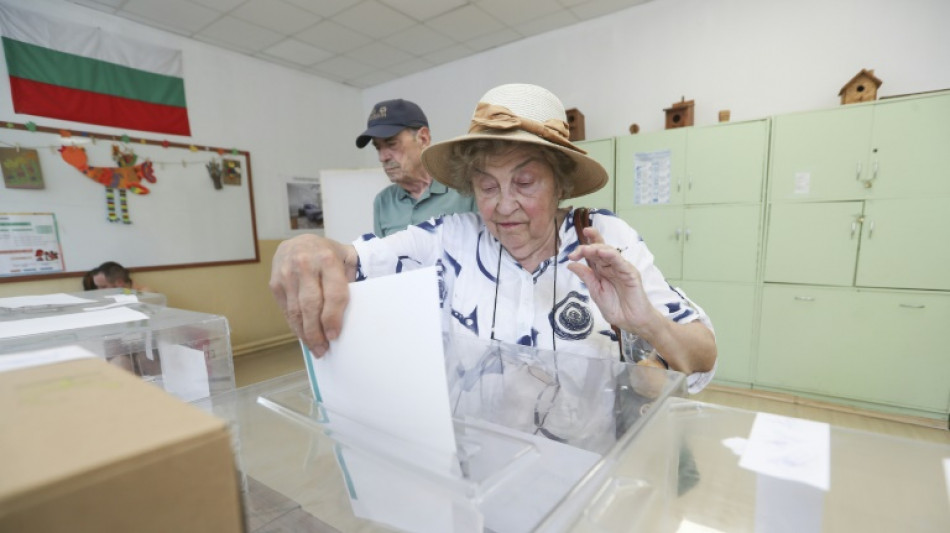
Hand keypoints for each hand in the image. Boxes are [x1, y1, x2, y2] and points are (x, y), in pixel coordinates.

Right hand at [269, 234, 354, 356]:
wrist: (298, 241)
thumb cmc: (326, 254)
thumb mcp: (346, 257)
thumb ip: (353, 278)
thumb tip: (356, 310)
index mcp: (327, 258)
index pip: (332, 293)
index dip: (333, 317)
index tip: (334, 335)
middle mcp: (305, 265)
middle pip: (311, 305)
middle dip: (317, 331)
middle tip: (324, 349)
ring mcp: (287, 274)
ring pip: (296, 310)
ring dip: (305, 333)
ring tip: (315, 348)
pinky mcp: (275, 283)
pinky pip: (286, 309)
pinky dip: (294, 325)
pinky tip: (303, 335)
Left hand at [566, 226, 660, 334]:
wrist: (630, 322)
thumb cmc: (616, 308)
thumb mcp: (595, 291)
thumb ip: (586, 276)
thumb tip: (570, 264)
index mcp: (602, 270)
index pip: (592, 254)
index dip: (582, 250)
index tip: (570, 256)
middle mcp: (611, 267)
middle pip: (600, 249)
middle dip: (588, 245)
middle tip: (577, 251)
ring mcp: (621, 268)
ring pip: (609, 252)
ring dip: (597, 248)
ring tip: (586, 249)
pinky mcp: (630, 273)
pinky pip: (620, 262)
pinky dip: (611, 255)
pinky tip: (602, 252)